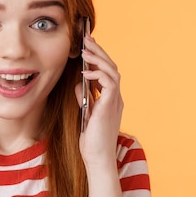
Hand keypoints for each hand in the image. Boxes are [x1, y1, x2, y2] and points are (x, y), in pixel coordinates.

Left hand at [74, 34, 123, 167]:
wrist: (97, 158)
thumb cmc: (91, 140)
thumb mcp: (85, 114)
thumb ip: (84, 98)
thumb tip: (79, 84)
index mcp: (111, 99)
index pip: (108, 72)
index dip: (99, 57)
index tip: (87, 46)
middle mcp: (116, 98)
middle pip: (111, 67)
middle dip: (99, 51)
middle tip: (86, 38)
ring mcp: (115, 101)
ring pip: (112, 70)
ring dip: (98, 58)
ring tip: (85, 50)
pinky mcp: (111, 105)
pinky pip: (109, 82)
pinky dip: (98, 73)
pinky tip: (85, 71)